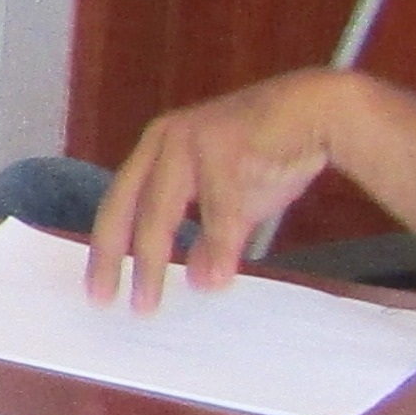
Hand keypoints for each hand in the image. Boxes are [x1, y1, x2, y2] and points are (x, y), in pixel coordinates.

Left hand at [86, 68, 374, 309]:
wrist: (317, 111)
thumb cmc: (268, 153)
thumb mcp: (228, 200)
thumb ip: (207, 236)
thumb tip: (195, 279)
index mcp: (157, 150)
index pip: (118, 204)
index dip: (105, 249)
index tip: (98, 291)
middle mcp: (165, 141)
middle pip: (130, 208)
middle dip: (117, 259)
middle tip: (108, 301)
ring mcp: (192, 141)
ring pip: (162, 211)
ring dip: (154, 263)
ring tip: (150, 303)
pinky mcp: (226, 146)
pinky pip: (217, 210)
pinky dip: (216, 248)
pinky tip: (215, 280)